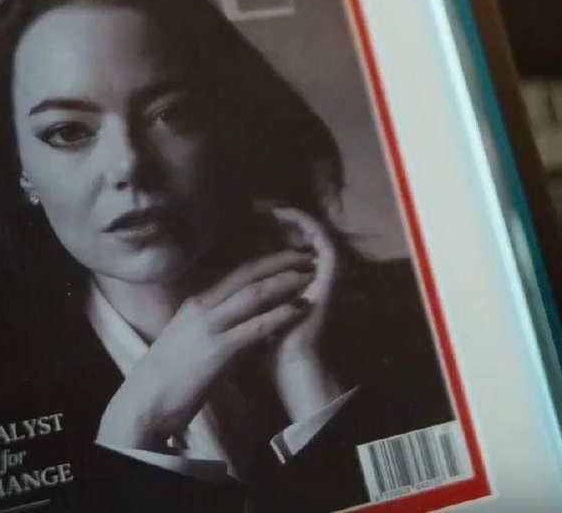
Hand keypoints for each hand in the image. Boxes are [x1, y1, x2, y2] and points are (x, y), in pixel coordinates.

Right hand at [96, 249, 315, 450]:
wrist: (143, 404)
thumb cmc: (165, 378)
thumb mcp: (188, 340)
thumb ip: (213, 326)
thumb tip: (238, 322)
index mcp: (195, 305)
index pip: (236, 275)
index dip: (265, 263)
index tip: (289, 257)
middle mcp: (202, 308)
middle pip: (247, 275)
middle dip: (280, 261)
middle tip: (307, 255)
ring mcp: (209, 328)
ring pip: (253, 295)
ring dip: (285, 283)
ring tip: (310, 276)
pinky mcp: (217, 351)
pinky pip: (256, 327)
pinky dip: (281, 315)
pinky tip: (300, 309)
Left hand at [257, 202, 347, 421]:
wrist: (291, 359)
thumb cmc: (270, 338)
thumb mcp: (255, 302)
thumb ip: (251, 283)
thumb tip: (230, 267)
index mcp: (294, 278)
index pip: (284, 242)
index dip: (267, 225)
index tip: (245, 211)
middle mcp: (311, 269)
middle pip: (296, 232)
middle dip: (276, 214)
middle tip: (255, 202)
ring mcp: (323, 268)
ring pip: (309, 227)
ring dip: (287, 212)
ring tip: (264, 203)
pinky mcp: (330, 268)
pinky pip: (320, 234)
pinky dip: (301, 220)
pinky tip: (279, 211)